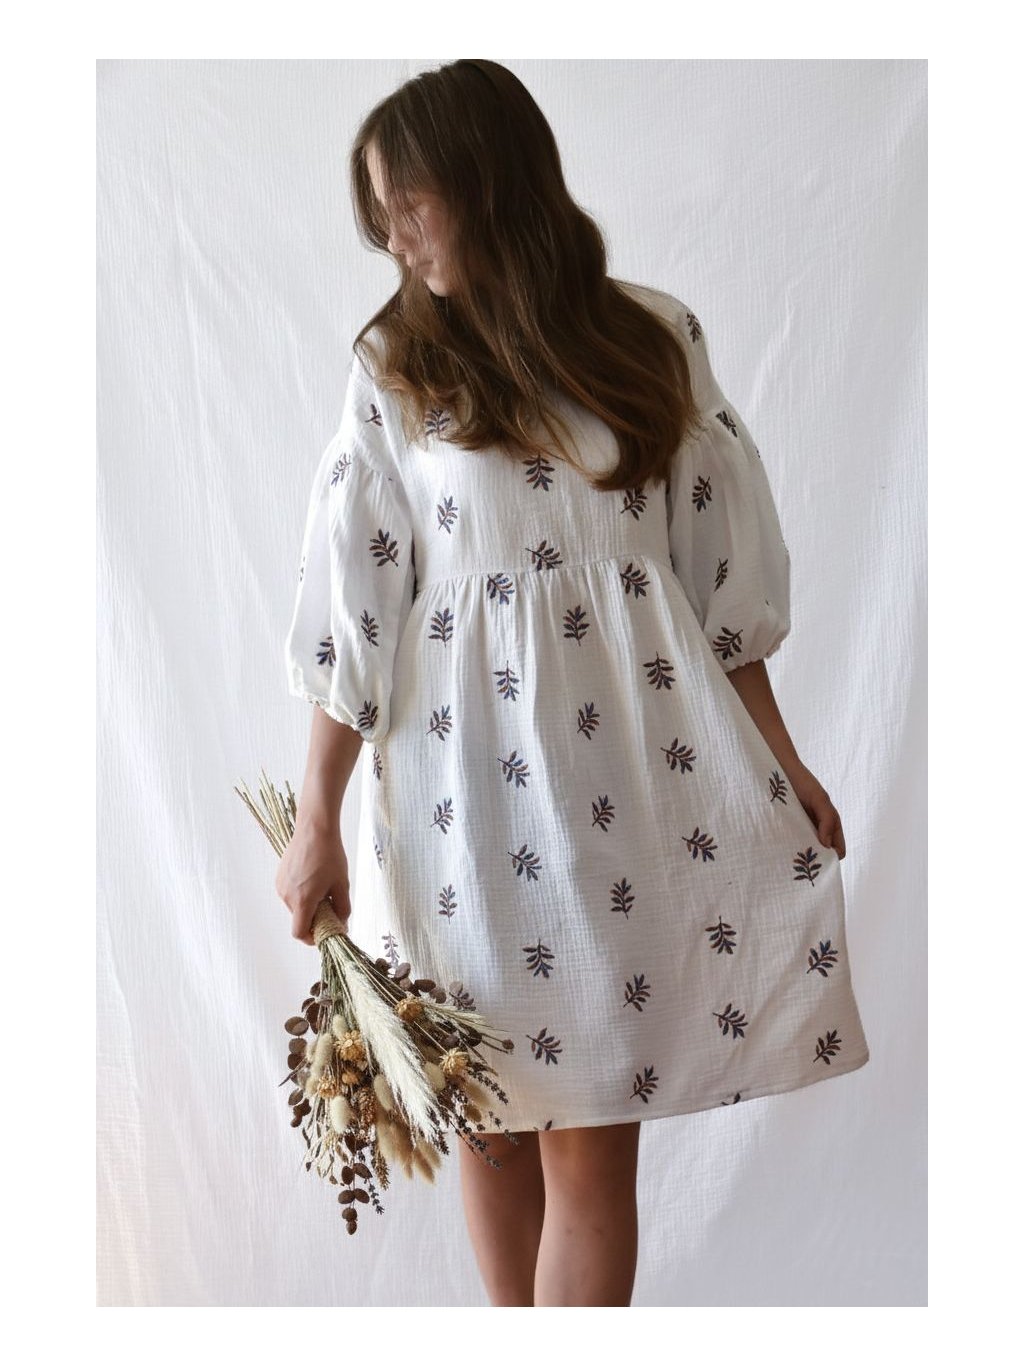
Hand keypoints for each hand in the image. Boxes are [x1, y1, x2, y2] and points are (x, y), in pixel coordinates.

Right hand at [274, 817, 351, 945]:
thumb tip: (341, 925)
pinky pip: (291, 893)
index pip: (299, 932)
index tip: (324, 932)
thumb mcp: (342, 885)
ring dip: (308, 904)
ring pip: (295, 905)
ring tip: (322, 885)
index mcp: (302, 900)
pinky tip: (313, 877)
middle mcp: (287, 895)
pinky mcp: (280, 876)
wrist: (314, 828)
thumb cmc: (330, 855)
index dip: (311, 938)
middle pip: (299, 918)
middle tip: (330, 904)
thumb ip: (343, 909)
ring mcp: (281, 885)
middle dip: (315, 917)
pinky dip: (302, 893)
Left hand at [785, 761, 845, 858]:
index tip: (819, 863)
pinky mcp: (787, 825)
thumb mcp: (819, 799)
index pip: (838, 849)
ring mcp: (802, 827)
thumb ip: (827, 820)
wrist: (780, 768)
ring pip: (806, 848)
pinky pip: (791, 840)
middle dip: (815, 859)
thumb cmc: (802, 782)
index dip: (832, 858)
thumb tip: (827, 846)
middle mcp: (818, 827)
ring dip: (801, 854)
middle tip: (803, 864)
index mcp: (831, 823)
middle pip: (822, 852)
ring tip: (791, 858)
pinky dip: (789, 846)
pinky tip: (781, 848)